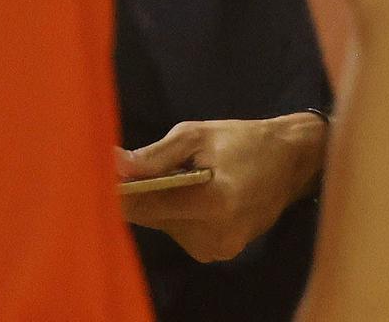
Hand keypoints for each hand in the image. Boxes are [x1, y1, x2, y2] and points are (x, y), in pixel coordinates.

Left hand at [116, 114, 326, 263]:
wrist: (290, 162)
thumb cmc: (243, 140)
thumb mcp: (197, 135)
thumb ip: (155, 155)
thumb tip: (114, 166)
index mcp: (213, 202)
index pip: (148, 205)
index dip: (119, 192)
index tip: (97, 175)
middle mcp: (215, 235)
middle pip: (153, 217)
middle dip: (142, 192)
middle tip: (143, 165)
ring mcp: (218, 250)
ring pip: (164, 226)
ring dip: (162, 202)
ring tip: (185, 177)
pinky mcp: (219, 255)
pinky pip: (181, 232)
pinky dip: (178, 213)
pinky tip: (195, 193)